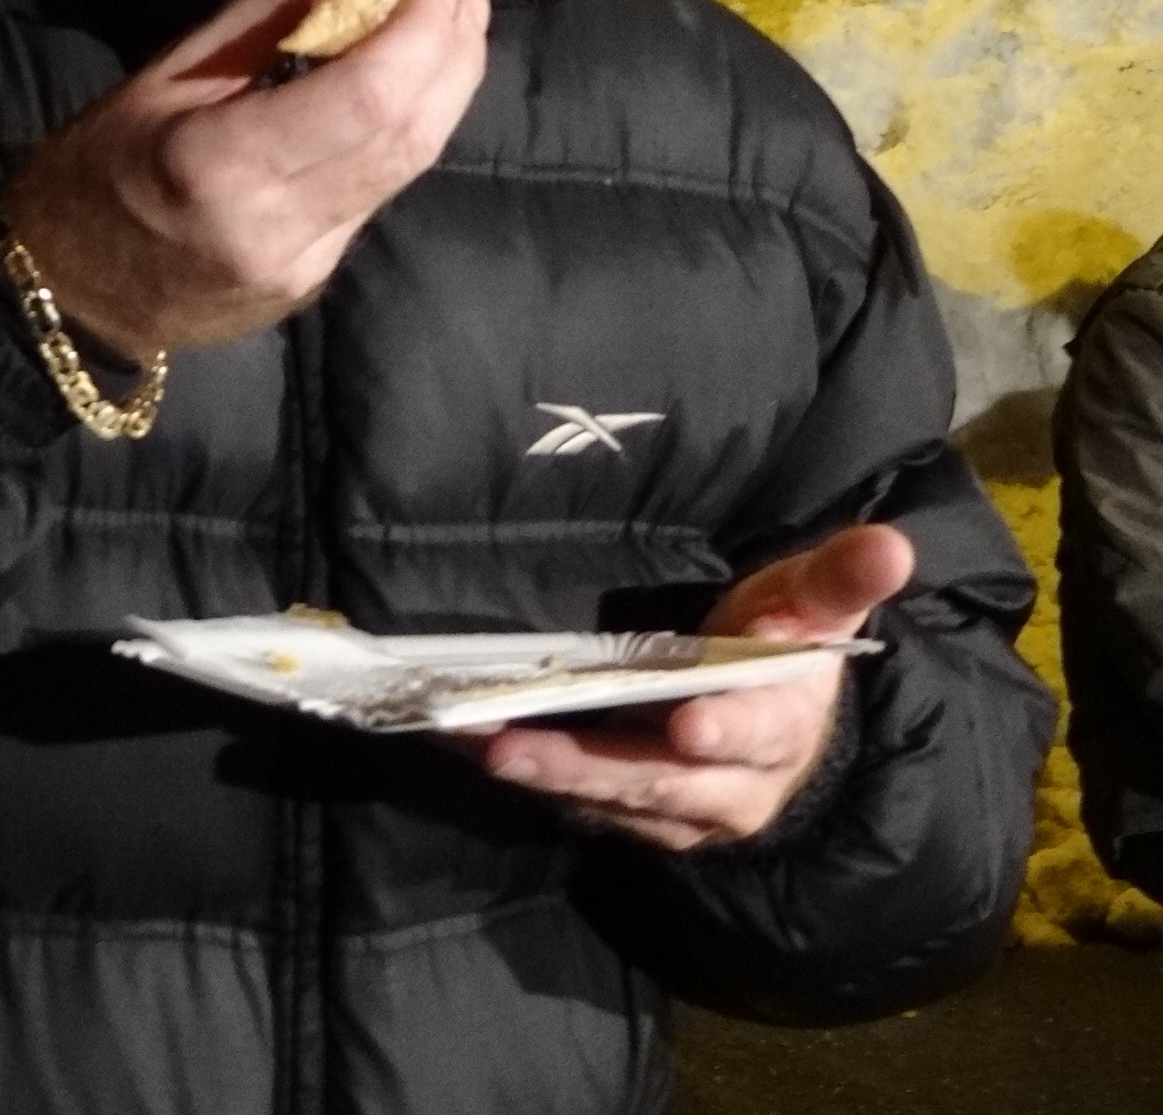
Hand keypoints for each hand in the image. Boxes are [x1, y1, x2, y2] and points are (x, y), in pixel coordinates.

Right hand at [1, 0, 490, 356]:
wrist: (67, 297)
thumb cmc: (95, 170)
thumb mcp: (169, 70)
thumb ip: (275, 0)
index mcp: (222, 166)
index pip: (365, 98)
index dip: (423, 28)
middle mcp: (280, 227)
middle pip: (409, 134)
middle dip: (454, 48)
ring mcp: (307, 264)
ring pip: (413, 165)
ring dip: (449, 84)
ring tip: (451, 16)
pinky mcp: (321, 277)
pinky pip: (385, 188)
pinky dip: (410, 124)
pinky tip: (411, 79)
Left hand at [471, 524, 915, 851]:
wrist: (792, 740)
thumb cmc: (790, 651)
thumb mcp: (819, 608)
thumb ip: (843, 579)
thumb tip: (893, 544)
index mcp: (780, 722)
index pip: (756, 729)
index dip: (725, 728)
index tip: (687, 721)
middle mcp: (729, 783)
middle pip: (659, 780)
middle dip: (589, 767)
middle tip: (516, 748)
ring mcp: (680, 809)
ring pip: (612, 799)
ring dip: (544, 776)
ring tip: (480, 746)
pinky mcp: (640, 817)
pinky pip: (583, 803)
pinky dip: (531, 779)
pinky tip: (467, 746)